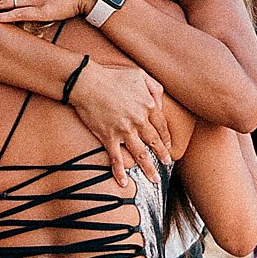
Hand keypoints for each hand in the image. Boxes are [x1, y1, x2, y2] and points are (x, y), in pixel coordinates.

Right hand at [68, 62, 170, 182]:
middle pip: (154, 142)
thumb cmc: (112, 75)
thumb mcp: (139, 75)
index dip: (166, 137)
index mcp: (147, 105)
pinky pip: (116, 159)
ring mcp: (124, 131)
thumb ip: (154, 88)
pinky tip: (123, 183)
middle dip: (162, 155)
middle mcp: (139, 120)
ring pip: (140, 154)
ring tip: (154, 179)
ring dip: (148, 168)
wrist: (87, 82)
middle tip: (167, 163)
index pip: (161, 125)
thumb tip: (160, 104)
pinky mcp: (108, 137)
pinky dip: (119, 172)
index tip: (169, 145)